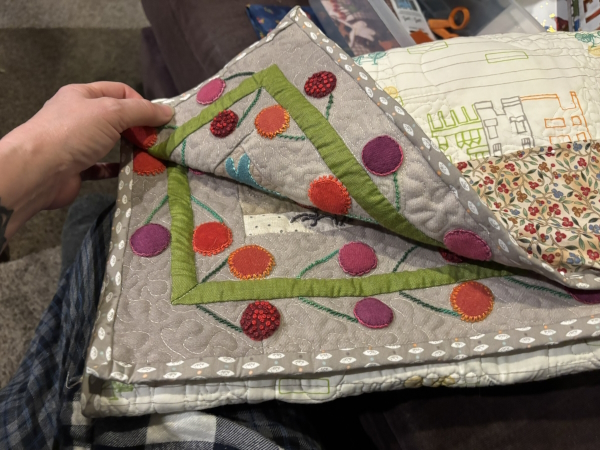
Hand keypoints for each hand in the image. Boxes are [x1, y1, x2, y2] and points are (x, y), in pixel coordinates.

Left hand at [0, 81, 173, 245]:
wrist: (38, 171)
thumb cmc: (73, 133)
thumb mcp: (112, 112)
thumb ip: (142, 111)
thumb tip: (168, 111)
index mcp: (82, 95)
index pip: (119, 91)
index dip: (141, 103)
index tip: (157, 120)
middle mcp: (79, 116)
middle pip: (117, 118)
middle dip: (138, 127)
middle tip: (158, 140)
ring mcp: (77, 143)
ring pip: (111, 142)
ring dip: (130, 148)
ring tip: (150, 156)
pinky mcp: (77, 167)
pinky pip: (102, 166)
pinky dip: (118, 168)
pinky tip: (132, 171)